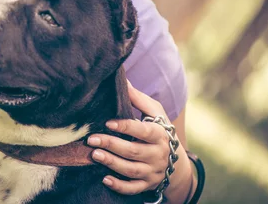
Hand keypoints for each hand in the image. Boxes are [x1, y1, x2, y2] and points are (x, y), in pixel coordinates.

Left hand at [86, 80, 175, 194]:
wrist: (176, 161)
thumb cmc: (159, 129)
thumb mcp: (155, 112)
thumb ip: (138, 99)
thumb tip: (122, 79)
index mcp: (159, 134)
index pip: (143, 131)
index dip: (126, 127)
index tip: (107, 122)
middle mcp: (158, 154)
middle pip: (133, 151)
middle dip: (112, 145)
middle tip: (91, 139)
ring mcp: (153, 171)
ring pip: (132, 170)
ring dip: (112, 163)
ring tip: (94, 155)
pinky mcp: (147, 184)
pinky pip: (134, 188)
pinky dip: (120, 186)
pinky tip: (105, 179)